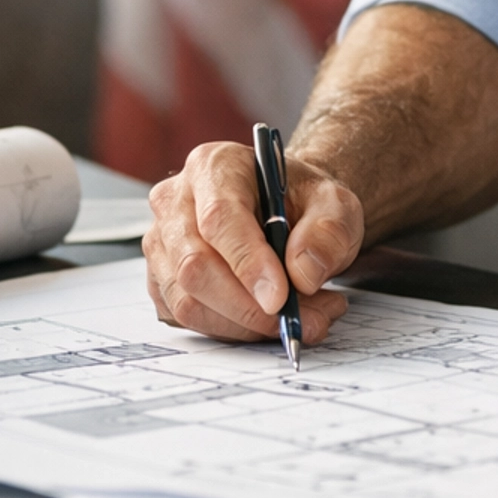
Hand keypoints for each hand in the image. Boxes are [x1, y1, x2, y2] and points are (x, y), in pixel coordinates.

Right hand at [143, 140, 363, 346]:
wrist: (288, 212)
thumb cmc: (303, 203)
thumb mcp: (335, 204)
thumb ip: (328, 232)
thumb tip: (302, 274)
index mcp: (214, 166)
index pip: (219, 217)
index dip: (248, 262)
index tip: (280, 298)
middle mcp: (175, 201)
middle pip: (195, 266)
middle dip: (250, 306)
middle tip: (302, 320)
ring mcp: (162, 243)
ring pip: (188, 301)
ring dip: (246, 324)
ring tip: (299, 318)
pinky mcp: (161, 280)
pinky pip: (188, 319)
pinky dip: (232, 331)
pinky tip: (269, 320)